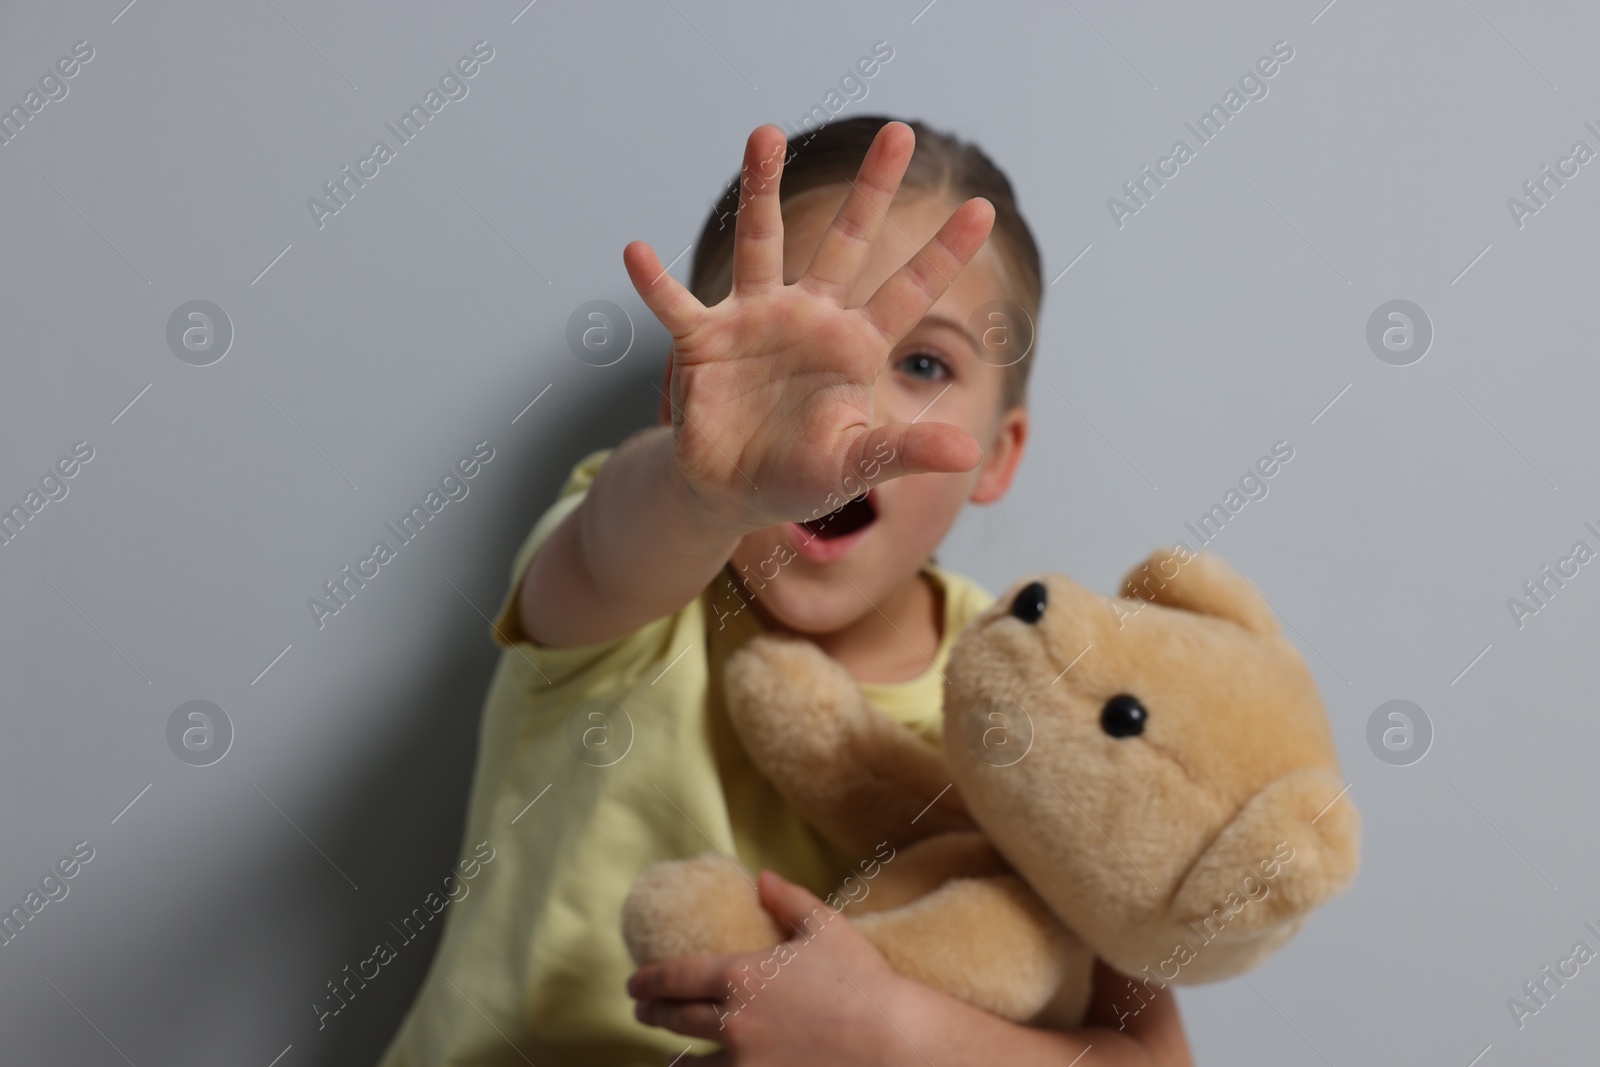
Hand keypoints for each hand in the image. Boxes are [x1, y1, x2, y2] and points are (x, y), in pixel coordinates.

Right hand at [622, 121, 996, 532]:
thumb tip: (967, 453)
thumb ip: (905, 452)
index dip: (943, 253)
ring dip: (762, 190)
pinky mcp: (704, 341)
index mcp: (854, 345)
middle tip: (900, 131)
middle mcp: (809, 317)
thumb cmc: (800, 476)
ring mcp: (755, 321)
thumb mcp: (857, 465)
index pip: (908, 292)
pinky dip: (654, 282)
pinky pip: (676, 304)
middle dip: (872, 189)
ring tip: (766, 132)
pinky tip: (637, 252)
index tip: (984, 208)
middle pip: (846, 241)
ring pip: (760, 244)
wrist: (732, 493)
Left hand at [627, 870, 911, 1064]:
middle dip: (654, 1014)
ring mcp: (745, 1064)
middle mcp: (733, 1022)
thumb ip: (789, 900)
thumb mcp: (827, 929)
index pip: (676, 978)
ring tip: (670, 1056)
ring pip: (691, 1063)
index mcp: (742, 976)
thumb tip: (763, 878)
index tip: (635, 985)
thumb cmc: (864, 983)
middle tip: (643, 1011)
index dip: (649, 981)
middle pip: (676, 1019)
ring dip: (674, 1057)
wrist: (895, 1044)